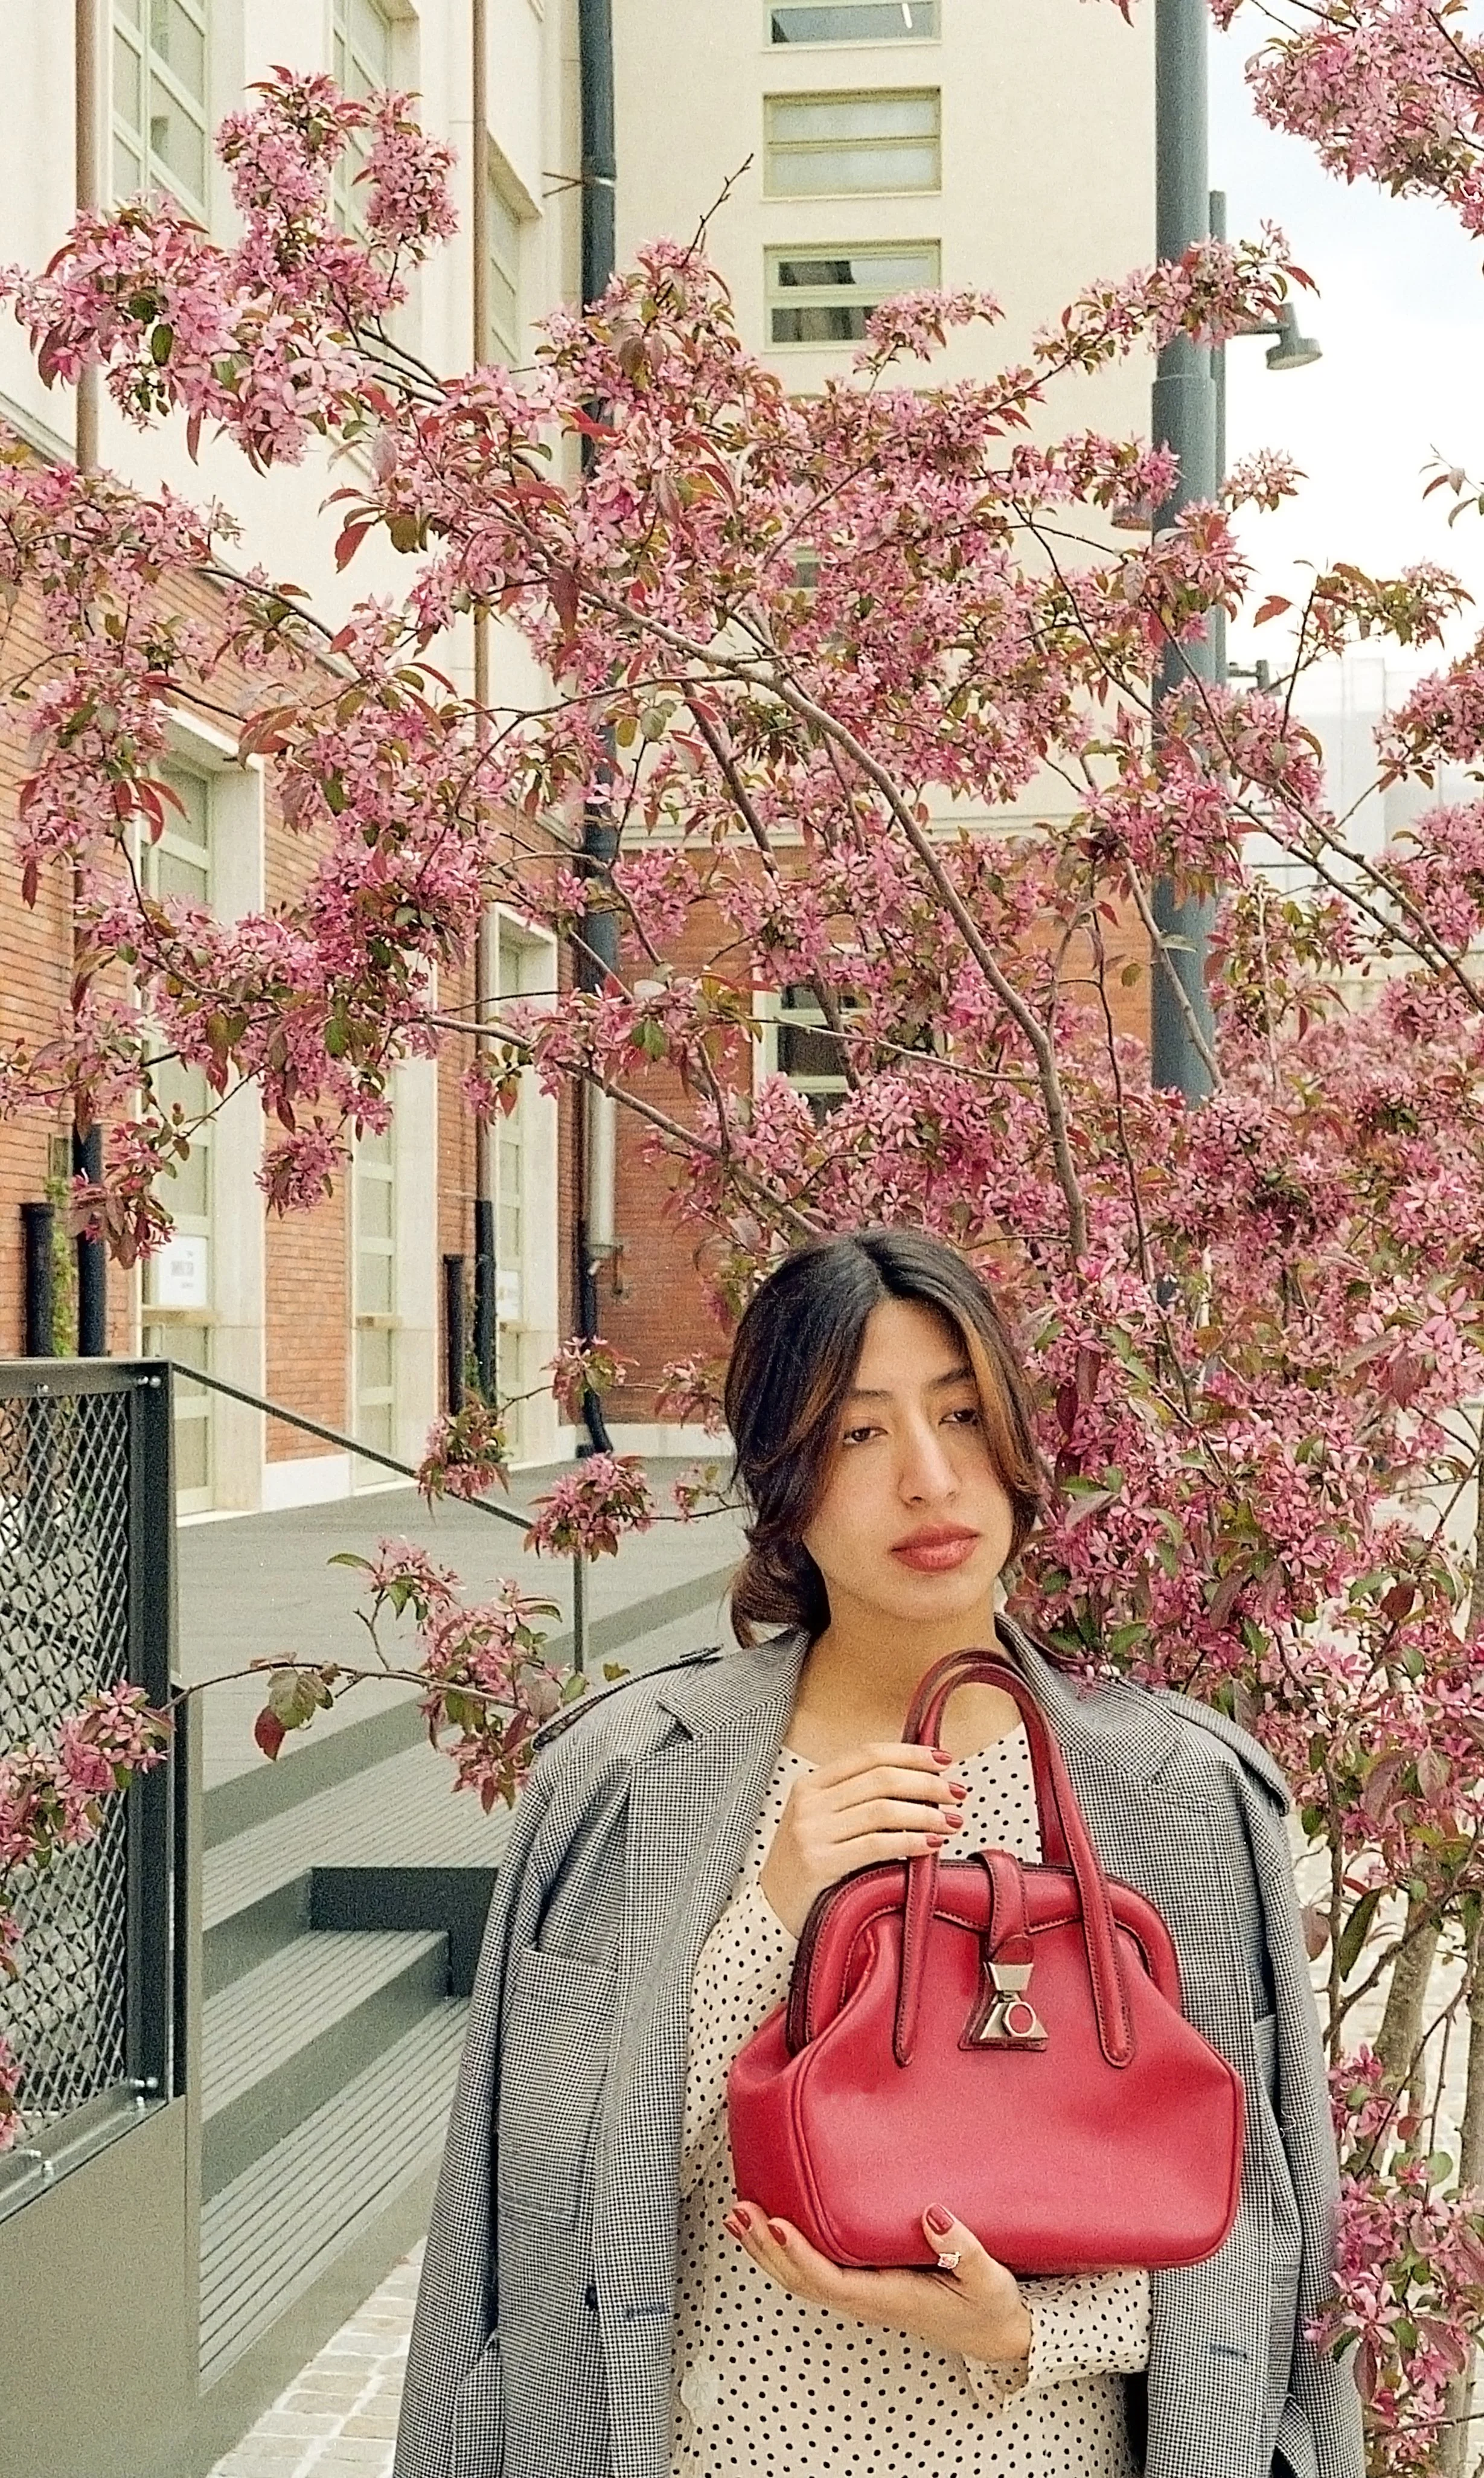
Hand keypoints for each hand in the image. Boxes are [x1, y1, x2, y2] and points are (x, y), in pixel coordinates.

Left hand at [724, 2201, 1032, 2367]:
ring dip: (766, 2250)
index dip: (799, 2256)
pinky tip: (770, 2230)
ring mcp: (862, 2296)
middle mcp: (868, 2300)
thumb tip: (933, 2214)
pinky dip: (784, 2252)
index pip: (831, 2281)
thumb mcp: (987, 2280)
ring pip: (801, 2279)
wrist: (996, 2333)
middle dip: (766, 2248)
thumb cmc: (989, 2307)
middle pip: (802, 2281)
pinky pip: (814, 2272)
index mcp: (891, 2299)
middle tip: (740, 2211)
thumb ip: (963, 2249)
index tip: (776, 2225)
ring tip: (738, 2218)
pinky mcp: (864, 2286)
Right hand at [757, 1741, 968, 1938]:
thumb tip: (920, 1786)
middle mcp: (809, 1802)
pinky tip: (931, 1845)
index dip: (911, 1754)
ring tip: (951, 1821)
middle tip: (957, 1793)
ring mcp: (811, 1831)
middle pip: (881, 1778)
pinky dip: (910, 1841)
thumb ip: (858, 1802)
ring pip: (883, 1809)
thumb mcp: (823, 1824)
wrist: (770, 1914)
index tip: (944, 1759)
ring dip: (926, 1812)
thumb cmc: (809, 1869)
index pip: (868, 1754)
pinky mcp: (819, 1862)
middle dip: (927, 1783)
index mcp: (810, 1784)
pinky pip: (876, 1844)